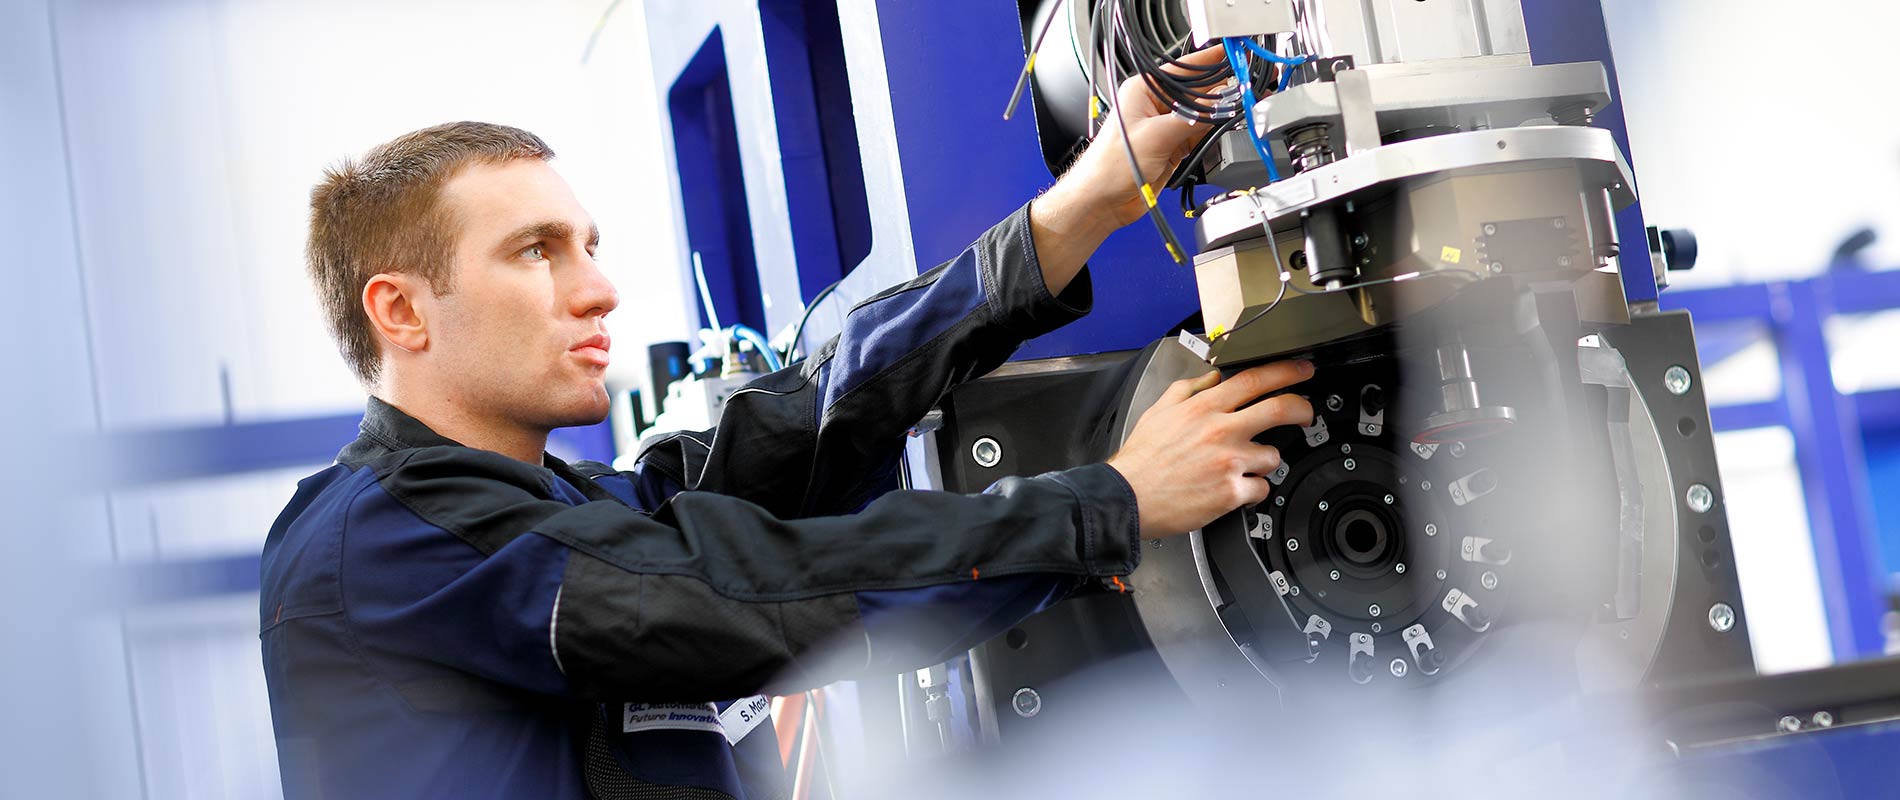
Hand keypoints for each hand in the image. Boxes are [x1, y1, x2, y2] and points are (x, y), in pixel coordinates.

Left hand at [1048, 46, 1229, 228]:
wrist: (1104, 202)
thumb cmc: (1110, 167)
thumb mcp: (1155, 136)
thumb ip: (1191, 119)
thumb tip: (1217, 106)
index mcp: (1143, 90)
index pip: (1182, 69)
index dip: (1208, 61)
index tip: (1230, 55)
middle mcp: (1155, 105)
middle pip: (1196, 90)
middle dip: (1220, 87)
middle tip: (1245, 82)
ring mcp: (1165, 126)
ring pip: (1200, 112)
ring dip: (1219, 110)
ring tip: (1241, 103)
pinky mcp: (1173, 145)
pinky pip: (1199, 132)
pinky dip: (1213, 129)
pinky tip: (1226, 123)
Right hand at [1106, 360, 1315, 537]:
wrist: (1128, 497)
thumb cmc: (1141, 459)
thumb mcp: (1159, 412)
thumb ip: (1188, 389)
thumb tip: (1211, 377)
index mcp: (1204, 408)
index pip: (1254, 380)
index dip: (1286, 372)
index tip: (1300, 371)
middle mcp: (1221, 431)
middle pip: (1280, 409)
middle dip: (1303, 408)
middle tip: (1306, 413)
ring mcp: (1229, 463)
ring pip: (1273, 455)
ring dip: (1265, 460)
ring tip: (1244, 466)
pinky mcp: (1231, 493)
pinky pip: (1261, 488)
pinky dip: (1252, 491)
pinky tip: (1235, 489)